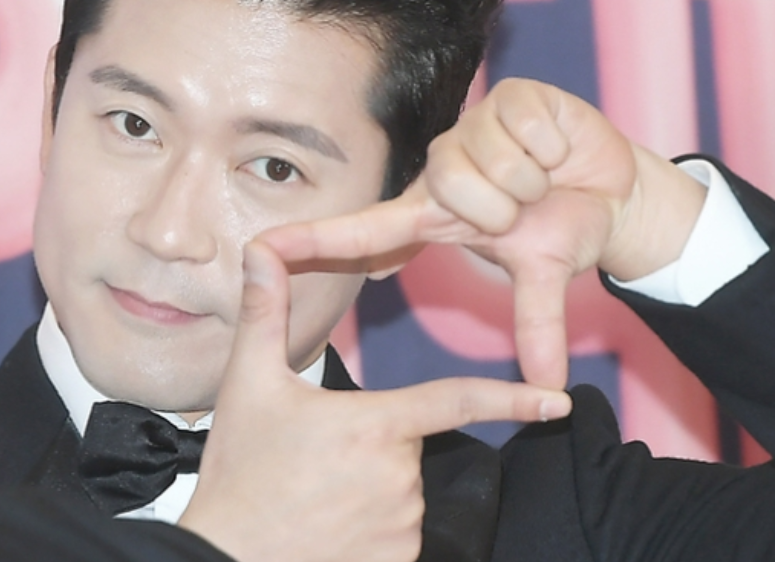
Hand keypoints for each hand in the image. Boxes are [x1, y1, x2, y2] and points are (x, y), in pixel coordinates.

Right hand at [180, 240, 571, 561]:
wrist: (223, 559)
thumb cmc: (238, 471)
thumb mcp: (248, 385)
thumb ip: (266, 312)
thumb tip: (261, 250)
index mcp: (375, 425)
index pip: (457, 400)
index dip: (513, 398)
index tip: (558, 401)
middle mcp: (400, 477)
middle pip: (408, 444)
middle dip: (374, 442)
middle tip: (315, 460)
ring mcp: (401, 527)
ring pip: (402, 489)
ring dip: (371, 485)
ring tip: (314, 495)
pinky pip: (397, 532)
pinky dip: (371, 524)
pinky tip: (326, 527)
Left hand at [260, 78, 705, 389]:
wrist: (614, 190)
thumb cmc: (563, 227)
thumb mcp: (544, 274)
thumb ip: (536, 325)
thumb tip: (547, 389)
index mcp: (434, 213)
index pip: (365, 228)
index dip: (313, 239)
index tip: (262, 250)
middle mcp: (442, 168)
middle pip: (454, 189)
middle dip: (506, 208)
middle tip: (524, 207)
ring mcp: (472, 128)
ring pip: (494, 160)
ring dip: (532, 178)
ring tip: (541, 176)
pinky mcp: (508, 97)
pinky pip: (526, 125)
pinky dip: (554, 144)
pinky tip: (554, 147)